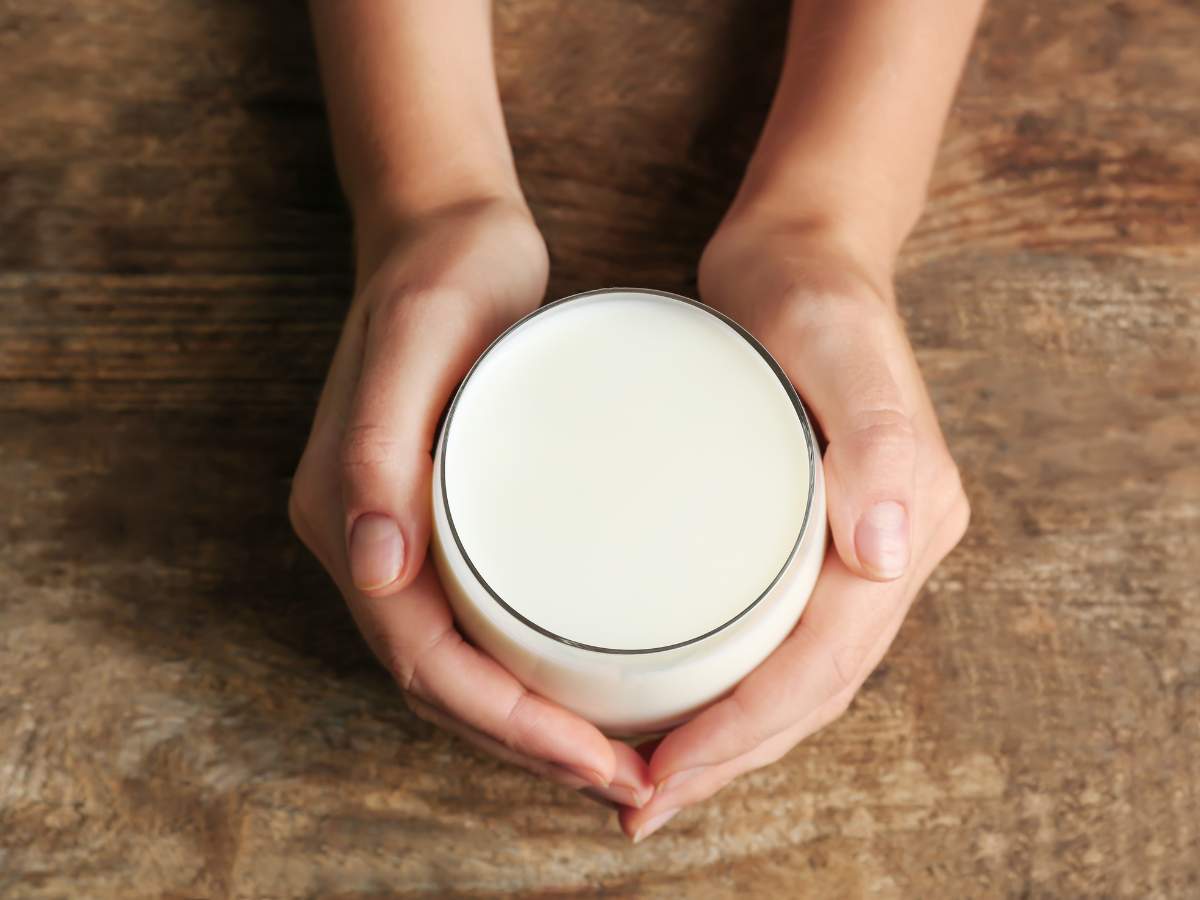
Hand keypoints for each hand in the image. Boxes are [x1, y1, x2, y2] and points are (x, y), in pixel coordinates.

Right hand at [289, 197, 652, 807]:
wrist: (445, 230)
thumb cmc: (441, 275)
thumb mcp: (419, 338)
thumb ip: (380, 447)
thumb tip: (373, 568)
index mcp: (346, 518)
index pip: (424, 663)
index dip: (508, 727)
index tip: (597, 761)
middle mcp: (368, 543)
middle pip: (444, 687)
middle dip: (530, 748)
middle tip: (627, 779)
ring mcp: (405, 537)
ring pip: (463, 669)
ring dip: (533, 729)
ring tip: (619, 757)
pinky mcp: (446, 521)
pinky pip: (480, 626)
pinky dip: (531, 677)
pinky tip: (590, 688)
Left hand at [620, 213, 970, 840]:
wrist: (803, 248)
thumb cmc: (809, 288)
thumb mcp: (835, 339)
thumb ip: (879, 432)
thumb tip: (890, 554)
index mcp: (908, 520)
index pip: (823, 662)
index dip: (744, 732)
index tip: (662, 774)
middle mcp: (888, 548)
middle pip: (812, 691)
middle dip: (731, 760)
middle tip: (640, 804)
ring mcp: (852, 547)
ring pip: (795, 680)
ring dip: (730, 744)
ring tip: (649, 781)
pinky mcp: (807, 534)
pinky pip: (776, 640)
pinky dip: (731, 692)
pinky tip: (676, 710)